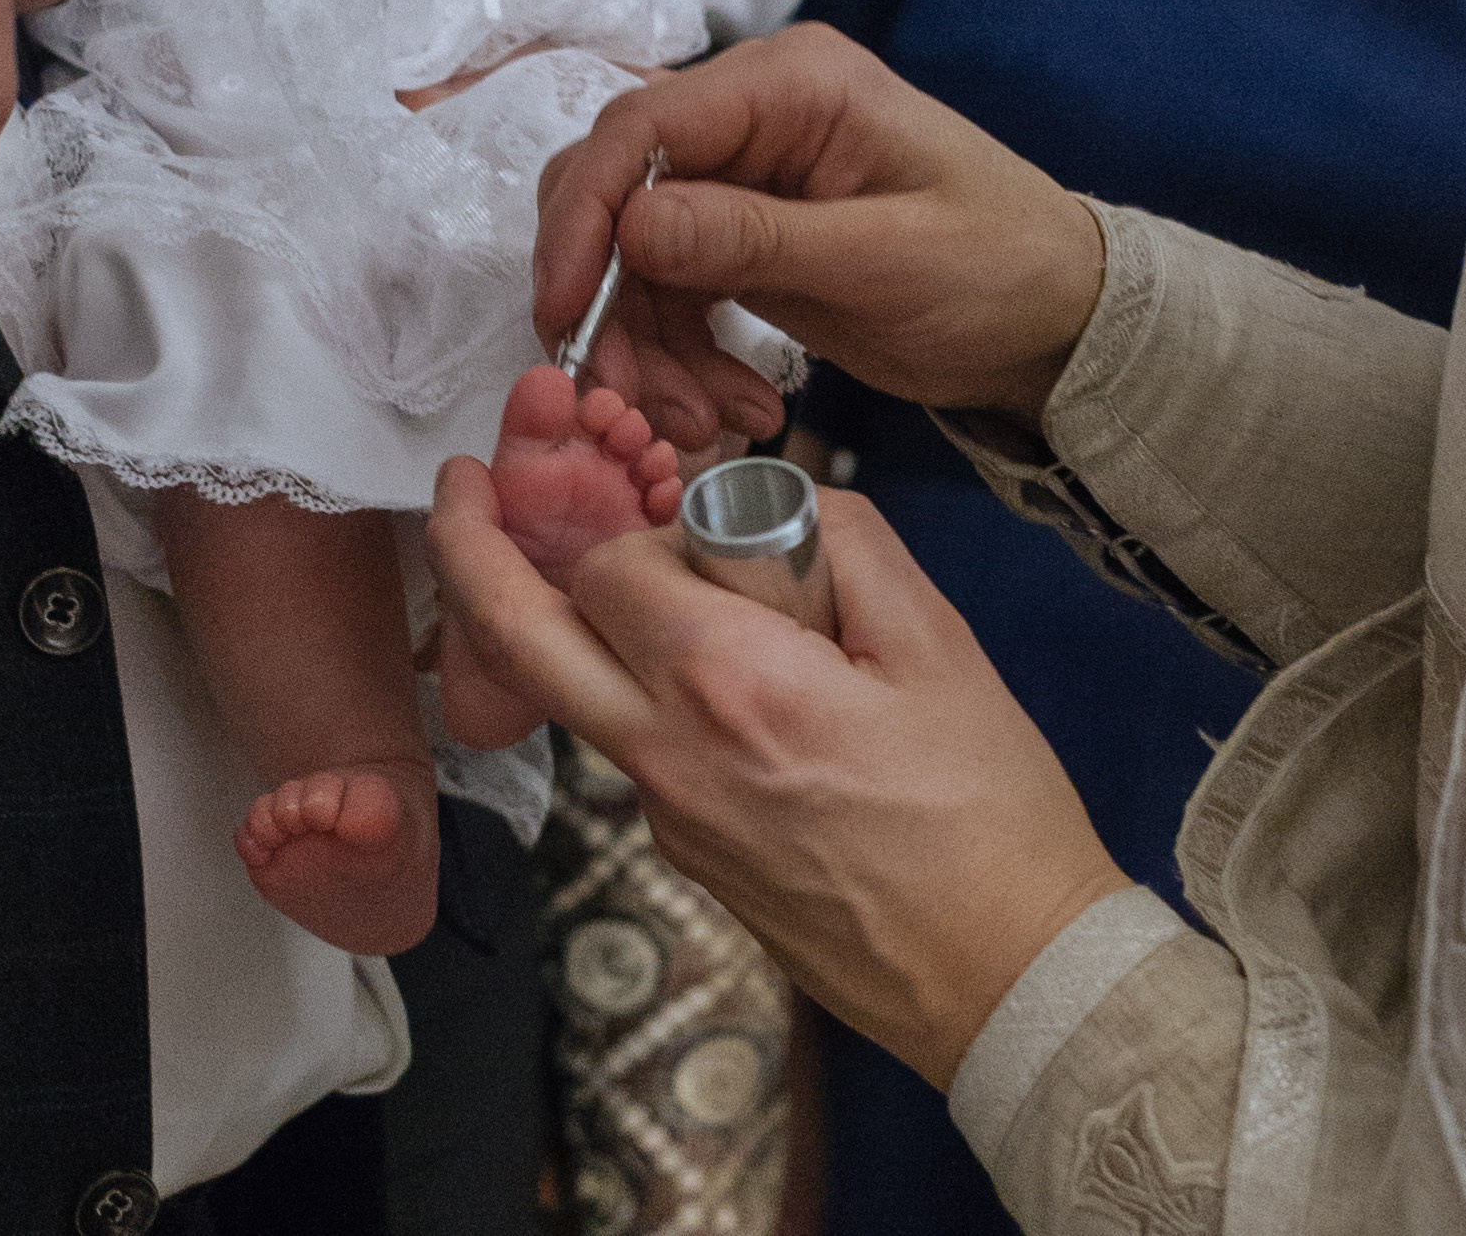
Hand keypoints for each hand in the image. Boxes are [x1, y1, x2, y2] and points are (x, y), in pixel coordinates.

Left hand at [430, 460, 1127, 1085]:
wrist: (1005, 976)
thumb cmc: (986, 815)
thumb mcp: (935, 641)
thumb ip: (845, 541)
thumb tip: (782, 505)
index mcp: (727, 688)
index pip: (608, 569)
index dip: (646, 525)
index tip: (705, 522)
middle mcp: (669, 758)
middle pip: (525, 643)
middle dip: (473, 556)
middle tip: (460, 488)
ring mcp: (669, 823)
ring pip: (583, 699)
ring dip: (585, 630)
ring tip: (668, 587)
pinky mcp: (689, 861)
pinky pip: (642, 752)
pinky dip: (659, 698)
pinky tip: (752, 692)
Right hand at [532, 29, 1105, 449]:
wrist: (1057, 321)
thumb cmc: (1001, 267)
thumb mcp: (885, 259)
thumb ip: (755, 239)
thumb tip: (631, 226)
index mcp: (789, 83)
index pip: (643, 126)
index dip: (586, 214)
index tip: (562, 311)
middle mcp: (751, 113)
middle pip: (617, 188)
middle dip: (608, 298)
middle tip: (628, 398)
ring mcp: (742, 175)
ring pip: (629, 253)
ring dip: (645, 347)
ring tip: (703, 424)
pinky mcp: (740, 237)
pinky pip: (666, 291)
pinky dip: (677, 357)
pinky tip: (730, 410)